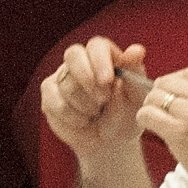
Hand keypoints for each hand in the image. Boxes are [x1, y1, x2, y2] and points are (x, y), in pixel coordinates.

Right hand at [39, 37, 152, 153]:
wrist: (110, 141)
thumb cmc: (126, 116)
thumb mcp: (138, 99)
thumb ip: (136, 74)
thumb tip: (137, 50)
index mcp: (106, 57)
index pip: (97, 45)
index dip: (100, 60)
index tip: (108, 80)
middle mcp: (81, 61)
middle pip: (73, 55)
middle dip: (87, 78)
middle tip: (103, 100)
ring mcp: (61, 75)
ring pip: (67, 84)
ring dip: (87, 105)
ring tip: (97, 113)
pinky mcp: (49, 93)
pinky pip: (57, 102)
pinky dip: (74, 117)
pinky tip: (84, 121)